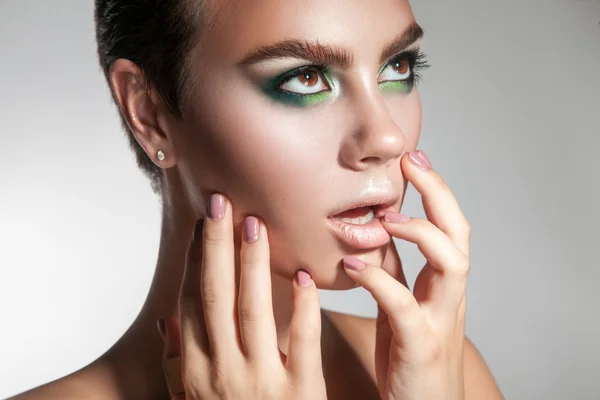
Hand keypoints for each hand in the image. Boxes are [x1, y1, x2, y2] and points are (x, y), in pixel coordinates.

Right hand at [158, 195, 326, 398]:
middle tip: (223, 203)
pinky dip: (303, 309)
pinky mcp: (301, 395)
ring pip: (254, 312)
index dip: (197, 261)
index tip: (203, 224)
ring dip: (253, 265)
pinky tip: (304, 278)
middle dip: (218, 248)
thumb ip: (180, 361)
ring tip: (257, 224)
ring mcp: (261, 384)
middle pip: (216, 298)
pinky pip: (302, 344)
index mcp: (196, 373)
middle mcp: (222, 373)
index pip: (192, 304)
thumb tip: (166, 319)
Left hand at [342, 150, 469, 399]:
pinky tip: (353, 265)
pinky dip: (379, 280)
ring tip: (386, 218)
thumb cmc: (410, 358)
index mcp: (442, 285)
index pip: (450, 226)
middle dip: (439, 193)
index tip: (413, 158)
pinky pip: (404, 305)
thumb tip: (373, 236)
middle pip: (460, 234)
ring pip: (452, 264)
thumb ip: (395, 273)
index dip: (436, 190)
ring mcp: (439, 320)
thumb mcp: (403, 307)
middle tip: (412, 164)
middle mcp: (449, 297)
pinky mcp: (421, 346)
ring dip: (421, 233)